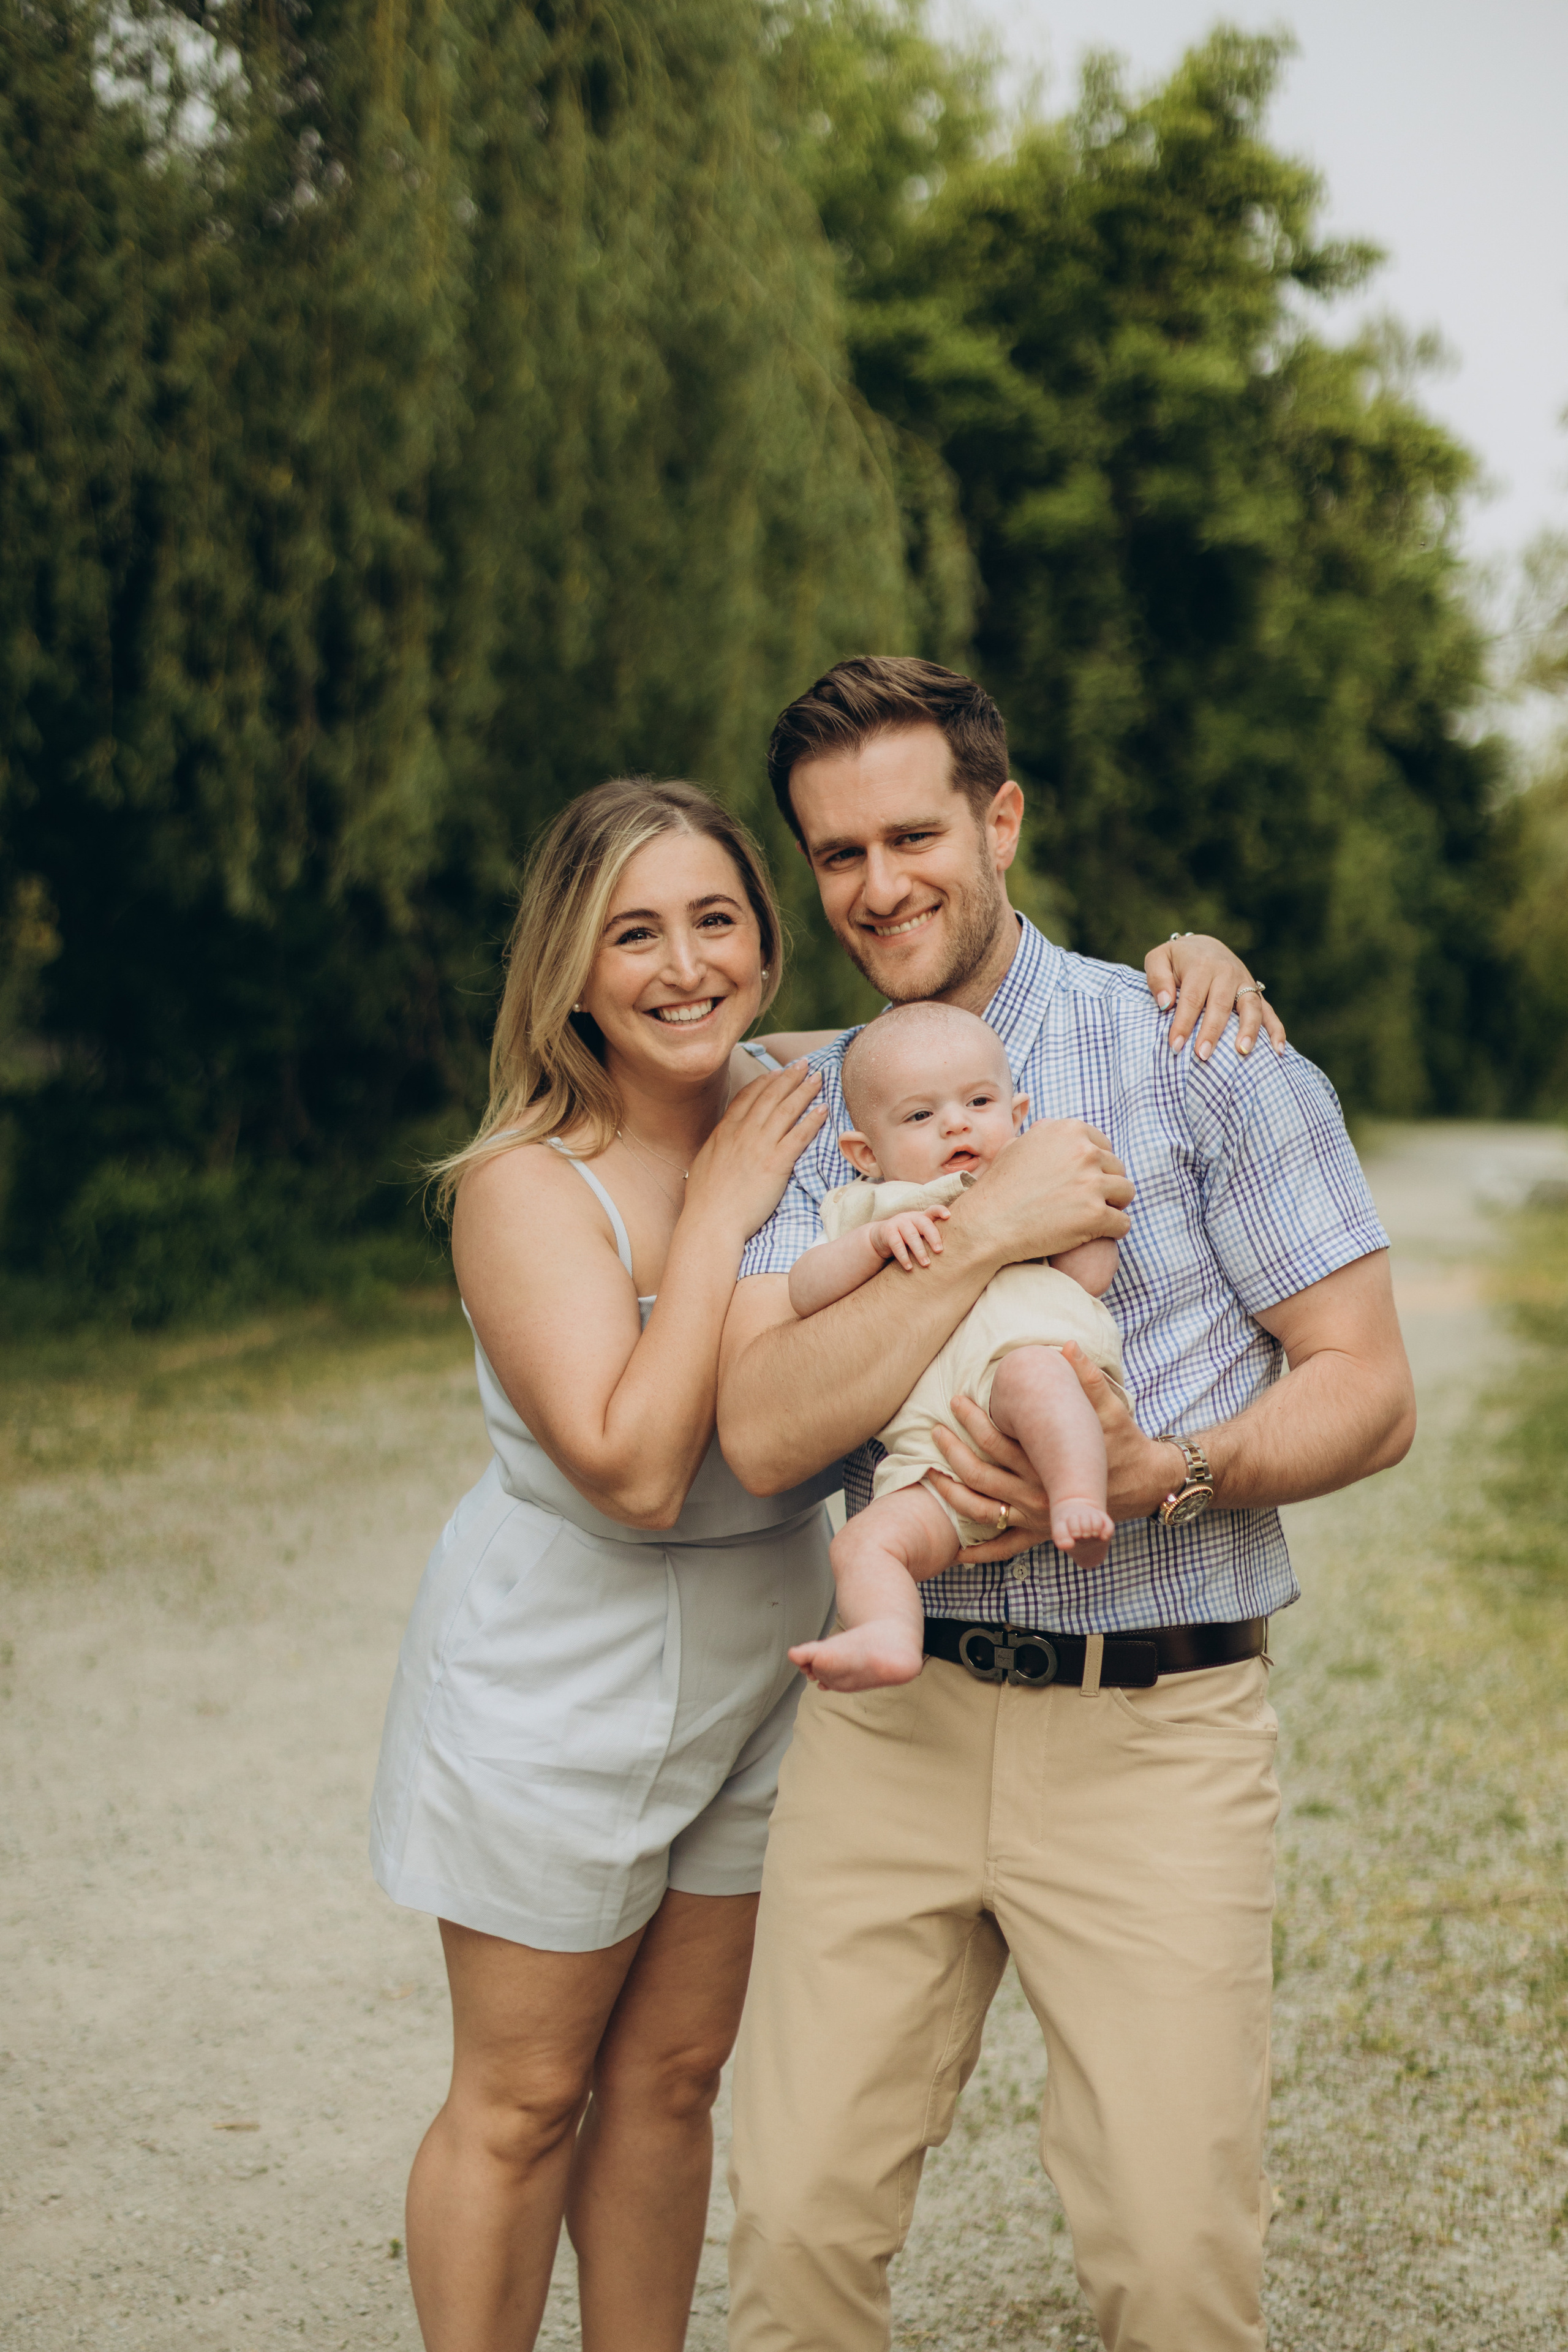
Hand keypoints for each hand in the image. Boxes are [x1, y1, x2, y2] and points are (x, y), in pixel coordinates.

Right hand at [685, 1061, 827, 1241]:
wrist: (710, 1222)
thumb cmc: (704, 1201)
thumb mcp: (703, 1164)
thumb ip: (715, 1148)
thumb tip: (719, 1143)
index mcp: (724, 1132)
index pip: (747, 1097)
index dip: (764, 1082)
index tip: (776, 1072)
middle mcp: (742, 1133)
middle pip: (769, 1097)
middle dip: (788, 1077)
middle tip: (804, 1064)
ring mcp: (759, 1146)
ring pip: (786, 1110)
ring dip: (804, 1091)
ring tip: (818, 1078)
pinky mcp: (775, 1164)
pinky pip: (798, 1136)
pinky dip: (812, 1120)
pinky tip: (823, 1109)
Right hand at [868, 1208, 949, 1269]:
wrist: (880, 1237)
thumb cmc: (906, 1238)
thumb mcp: (919, 1235)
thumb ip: (932, 1238)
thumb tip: (956, 1252)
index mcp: (921, 1217)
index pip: (932, 1210)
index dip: (940, 1211)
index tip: (948, 1216)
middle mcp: (911, 1217)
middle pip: (924, 1223)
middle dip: (933, 1237)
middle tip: (939, 1251)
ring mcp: (898, 1222)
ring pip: (911, 1235)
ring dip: (919, 1251)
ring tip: (926, 1264)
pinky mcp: (887, 1231)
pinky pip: (896, 1244)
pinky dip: (903, 1257)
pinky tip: (909, 1267)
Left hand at [926, 1346, 1179, 1557]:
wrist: (1146, 1485)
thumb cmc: (1125, 1444)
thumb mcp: (1112, 1410)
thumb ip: (1089, 1379)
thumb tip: (1068, 1345)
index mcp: (1048, 1465)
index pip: (997, 1443)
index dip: (972, 1421)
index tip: (956, 1401)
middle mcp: (1038, 1496)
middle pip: (981, 1477)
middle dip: (953, 1453)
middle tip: (935, 1431)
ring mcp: (1036, 1519)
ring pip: (983, 1512)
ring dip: (952, 1495)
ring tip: (929, 1474)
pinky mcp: (1041, 1533)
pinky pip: (1005, 1548)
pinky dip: (979, 1553)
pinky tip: (955, 1553)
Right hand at [958, 1120, 1132, 1273]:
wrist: (986, 1225)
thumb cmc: (998, 1188)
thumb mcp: (1018, 1146)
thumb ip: (1045, 1135)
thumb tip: (1057, 1128)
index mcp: (1068, 1130)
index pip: (1104, 1146)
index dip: (1095, 1166)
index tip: (1082, 1182)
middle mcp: (1084, 1151)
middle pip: (1117, 1168)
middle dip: (1105, 1185)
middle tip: (1085, 1203)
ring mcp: (1092, 1183)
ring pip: (1126, 1193)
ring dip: (1112, 1206)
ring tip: (1093, 1217)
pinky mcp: (1096, 1215)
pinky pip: (1122, 1223)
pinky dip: (1112, 1230)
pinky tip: (1094, 1234)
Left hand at [1143, 935, 1286, 1061]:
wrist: (1204, 947)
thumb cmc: (1176, 960)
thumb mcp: (1158, 959)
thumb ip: (1156, 978)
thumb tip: (1164, 1004)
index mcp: (1202, 966)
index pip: (1192, 999)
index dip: (1183, 1023)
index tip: (1175, 1046)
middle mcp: (1227, 973)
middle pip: (1221, 1005)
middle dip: (1212, 1032)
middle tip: (1202, 1056)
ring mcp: (1244, 983)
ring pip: (1250, 1007)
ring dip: (1248, 1030)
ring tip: (1242, 1052)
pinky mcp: (1256, 993)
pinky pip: (1269, 1012)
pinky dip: (1276, 1030)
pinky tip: (1278, 1051)